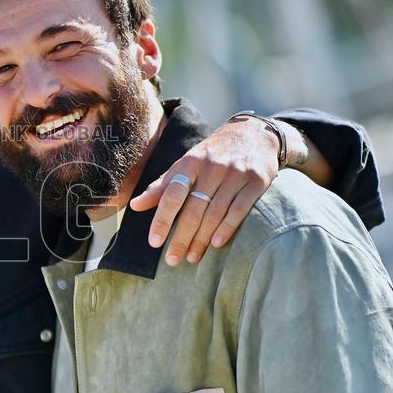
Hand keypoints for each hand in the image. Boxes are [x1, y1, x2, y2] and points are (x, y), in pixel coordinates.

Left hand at [129, 117, 279, 265]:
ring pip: (215, 213)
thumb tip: (135, 205)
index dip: (162, 219)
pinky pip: (240, 209)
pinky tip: (216, 244)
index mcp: (190, 162)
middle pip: (193, 209)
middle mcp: (212, 167)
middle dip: (181, 238)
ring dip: (201, 239)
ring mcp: (236, 174)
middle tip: (172, 260)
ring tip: (192, 258)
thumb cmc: (211, 154)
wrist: (253, 133)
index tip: (155, 242)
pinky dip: (227, 228)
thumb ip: (161, 186)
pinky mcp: (257, 181)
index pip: (172, 194)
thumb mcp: (185, 164)